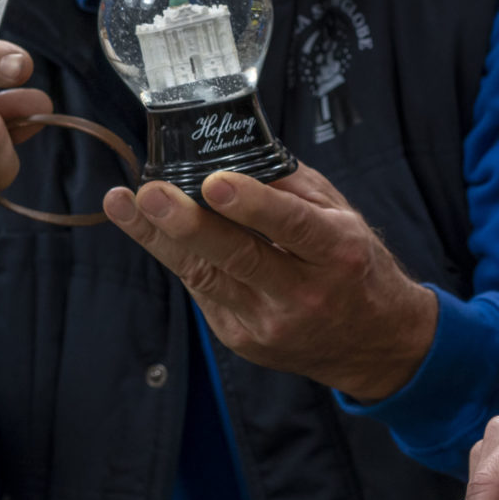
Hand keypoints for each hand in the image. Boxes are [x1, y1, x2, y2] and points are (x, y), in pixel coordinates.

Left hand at [102, 164, 438, 399]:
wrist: (375, 345)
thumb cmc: (357, 266)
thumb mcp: (344, 218)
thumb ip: (294, 189)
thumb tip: (236, 154)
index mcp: (337, 253)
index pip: (292, 226)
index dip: (253, 205)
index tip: (215, 182)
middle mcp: (304, 293)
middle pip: (238, 258)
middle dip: (188, 224)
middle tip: (150, 193)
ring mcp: (270, 324)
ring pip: (206, 277)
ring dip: (159, 238)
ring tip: (123, 204)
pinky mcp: (244, 340)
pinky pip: (204, 292)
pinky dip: (179, 257)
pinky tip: (151, 229)